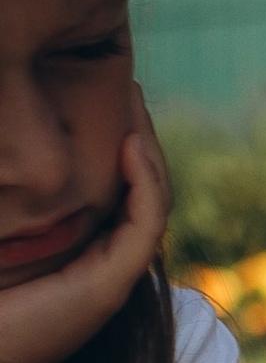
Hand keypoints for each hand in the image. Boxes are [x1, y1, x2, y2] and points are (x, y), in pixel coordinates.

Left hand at [0, 115, 170, 362]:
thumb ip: (13, 198)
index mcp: (86, 240)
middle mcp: (109, 251)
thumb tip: (4, 148)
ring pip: (153, 193)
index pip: (117, 178)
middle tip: (128, 82)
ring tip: (133, 100)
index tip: (104, 91)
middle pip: (142, 178)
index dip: (118, 133)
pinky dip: (144, 180)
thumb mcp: (3, 227)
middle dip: (139, 128)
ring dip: (147, 143)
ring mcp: (118, 266)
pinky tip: (129, 145)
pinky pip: (147, 219)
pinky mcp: (117, 280)